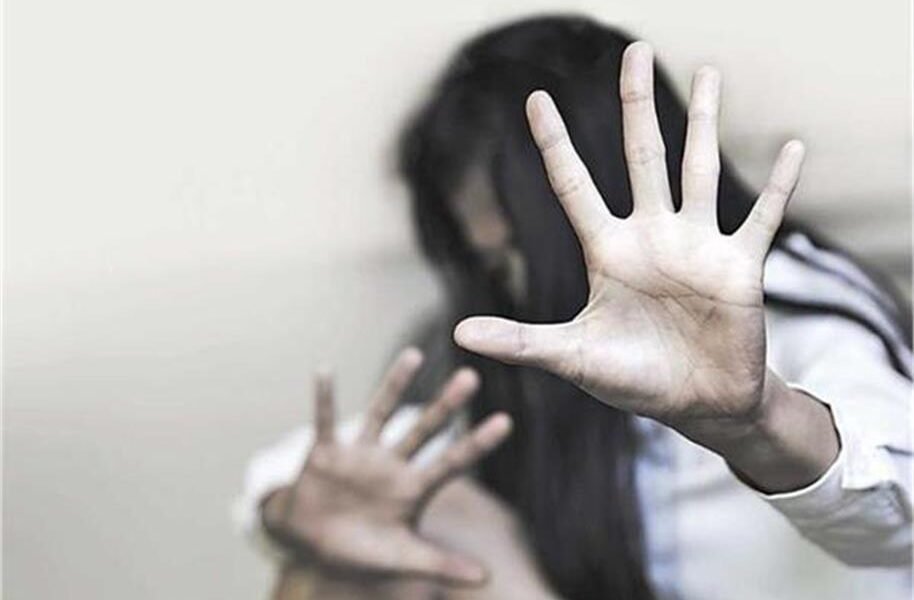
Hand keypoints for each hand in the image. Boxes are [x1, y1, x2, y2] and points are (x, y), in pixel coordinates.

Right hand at [262, 348, 512, 585]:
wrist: (310, 545)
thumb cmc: (361, 551)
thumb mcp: (401, 559)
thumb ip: (441, 565)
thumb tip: (487, 579)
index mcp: (413, 489)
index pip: (453, 462)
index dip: (478, 443)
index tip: (506, 421)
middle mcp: (392, 464)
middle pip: (424, 429)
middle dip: (446, 405)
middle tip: (472, 376)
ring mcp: (360, 455)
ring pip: (381, 413)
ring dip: (395, 385)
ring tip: (414, 354)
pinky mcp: (326, 452)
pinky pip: (324, 420)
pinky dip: (323, 398)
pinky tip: (324, 370)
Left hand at [453, 42, 804, 433]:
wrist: (696, 405)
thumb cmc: (633, 380)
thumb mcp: (572, 357)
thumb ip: (521, 341)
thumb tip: (459, 335)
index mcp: (607, 251)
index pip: (574, 185)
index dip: (555, 143)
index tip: (536, 99)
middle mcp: (651, 236)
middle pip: (642, 155)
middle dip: (636, 105)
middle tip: (632, 52)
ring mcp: (697, 245)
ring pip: (699, 169)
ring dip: (705, 122)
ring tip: (709, 72)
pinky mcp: (739, 265)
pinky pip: (764, 216)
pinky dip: (780, 185)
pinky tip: (794, 147)